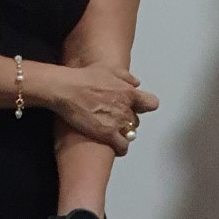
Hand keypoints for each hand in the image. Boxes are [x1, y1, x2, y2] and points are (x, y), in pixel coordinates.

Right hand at [43, 62, 157, 154]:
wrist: (66, 89)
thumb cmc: (83, 78)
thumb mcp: (107, 70)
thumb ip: (125, 77)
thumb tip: (136, 82)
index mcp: (129, 93)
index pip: (151, 103)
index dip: (145, 106)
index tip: (137, 107)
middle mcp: (127, 109)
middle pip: (136, 120)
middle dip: (127, 121)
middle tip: (115, 120)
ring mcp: (118, 123)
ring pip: (130, 134)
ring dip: (123, 134)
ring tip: (112, 133)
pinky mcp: (108, 134)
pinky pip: (122, 146)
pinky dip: (120, 148)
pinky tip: (113, 147)